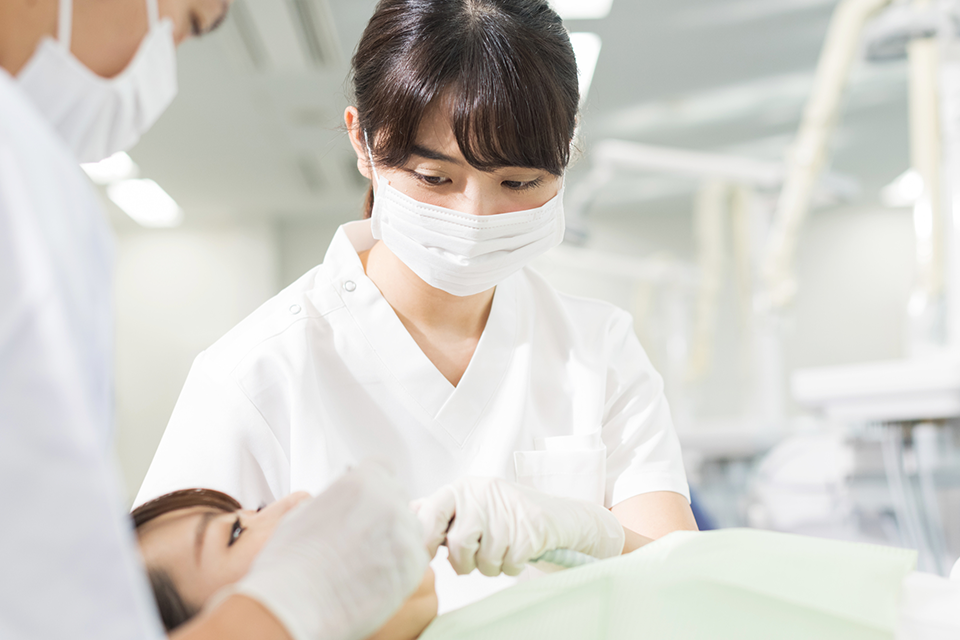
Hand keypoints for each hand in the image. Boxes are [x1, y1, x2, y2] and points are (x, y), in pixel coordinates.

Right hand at [217, 462, 429, 639]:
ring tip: (364, 563)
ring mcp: (404, 531)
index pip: (383, 468)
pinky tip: (374, 579)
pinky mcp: (414, 564)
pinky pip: (415, 559)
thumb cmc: (292, 562)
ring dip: (395, 541)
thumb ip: (338, 498)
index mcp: (361, 481)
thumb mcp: (307, 511)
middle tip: (363, 539)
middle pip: (398, 499)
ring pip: (410, 529)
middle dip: (385, 514)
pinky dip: (399, 568)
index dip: (375, 485)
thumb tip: (345, 501)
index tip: (368, 501)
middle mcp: (388, 500)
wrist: (294, 603)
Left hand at [412, 477, 623, 576]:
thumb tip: (406, 512)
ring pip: (484, 560)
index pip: (430, 512)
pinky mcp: (529, 529)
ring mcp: (507, 511)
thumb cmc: (506, 514)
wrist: (556, 516)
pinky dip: (511, 566)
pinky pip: (508, 565)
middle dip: (465, 562)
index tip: (426, 556)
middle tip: (475, 557)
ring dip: (491, 566)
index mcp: (462, 488)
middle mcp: (482, 494)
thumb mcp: (470, 504)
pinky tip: (518, 550)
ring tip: (501, 550)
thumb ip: (439, 511)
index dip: (424, 539)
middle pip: (459, 544)